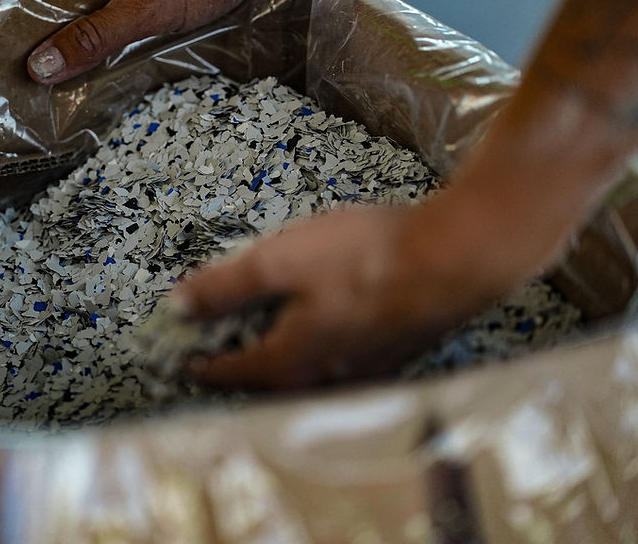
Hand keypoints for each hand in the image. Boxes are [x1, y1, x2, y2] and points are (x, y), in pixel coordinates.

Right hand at [27, 0, 328, 83]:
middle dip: (84, 57)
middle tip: (90, 90)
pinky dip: (135, 42)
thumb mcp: (147, 8)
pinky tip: (146, 54)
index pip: (46, 18)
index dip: (47, 55)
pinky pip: (128, 23)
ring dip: (113, 52)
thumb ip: (94, 38)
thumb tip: (44, 64)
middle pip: (74, 26)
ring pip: (103, 27)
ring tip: (125, 70)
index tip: (47, 92)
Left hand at [174, 198, 555, 389]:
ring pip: (303, 370)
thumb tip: (178, 306)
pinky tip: (320, 318)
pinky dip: (313, 343)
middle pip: (267, 377)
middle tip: (217, 342)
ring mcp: (362, 372)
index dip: (198, 362)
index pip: (229, 372)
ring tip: (265, 328)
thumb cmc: (368, 257)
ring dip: (278, 353)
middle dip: (238, 360)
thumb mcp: (280, 261)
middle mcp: (325, 380)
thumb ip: (225, 287)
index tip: (179, 360)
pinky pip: (335, 358)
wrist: (459, 256)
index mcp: (291, 364)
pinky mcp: (389, 353)